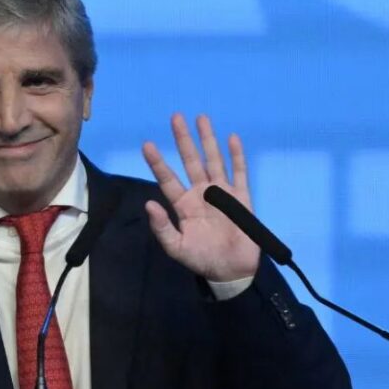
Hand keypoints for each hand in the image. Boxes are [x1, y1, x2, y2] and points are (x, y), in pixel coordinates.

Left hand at [142, 113, 259, 281]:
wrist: (231, 271)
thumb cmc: (201, 259)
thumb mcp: (176, 248)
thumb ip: (162, 228)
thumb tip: (149, 204)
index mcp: (183, 205)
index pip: (168, 179)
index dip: (158, 163)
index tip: (147, 144)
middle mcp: (200, 194)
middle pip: (190, 161)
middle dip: (183, 140)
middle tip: (175, 117)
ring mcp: (221, 193)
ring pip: (213, 160)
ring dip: (207, 140)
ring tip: (201, 118)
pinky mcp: (241, 197)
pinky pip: (239, 172)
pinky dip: (236, 156)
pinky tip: (231, 138)